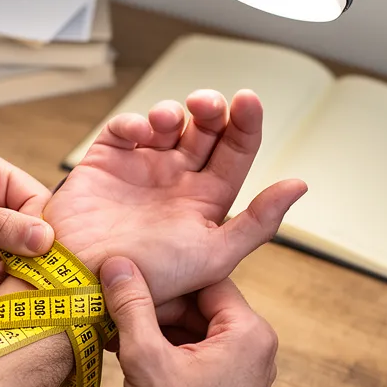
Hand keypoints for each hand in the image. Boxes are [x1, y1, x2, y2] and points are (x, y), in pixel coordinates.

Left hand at [0, 151, 54, 309]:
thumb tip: (46, 237)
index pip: (37, 199)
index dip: (41, 225)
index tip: (38, 249)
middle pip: (38, 230)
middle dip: (29, 252)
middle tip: (14, 268)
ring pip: (28, 258)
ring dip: (12, 271)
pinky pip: (10, 277)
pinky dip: (1, 284)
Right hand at [44, 89, 306, 303]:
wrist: (87, 286)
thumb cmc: (151, 279)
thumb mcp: (213, 257)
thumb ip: (257, 223)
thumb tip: (299, 185)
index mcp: (207, 201)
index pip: (236, 151)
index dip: (247, 122)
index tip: (248, 100)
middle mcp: (177, 181)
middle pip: (205, 129)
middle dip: (211, 109)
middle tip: (207, 106)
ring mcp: (141, 169)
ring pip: (167, 122)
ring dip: (172, 111)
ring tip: (168, 122)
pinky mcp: (106, 163)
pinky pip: (123, 129)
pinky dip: (133, 122)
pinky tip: (139, 134)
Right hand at [101, 257, 276, 386]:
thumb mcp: (146, 357)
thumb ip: (131, 306)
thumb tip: (120, 268)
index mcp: (248, 333)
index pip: (206, 281)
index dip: (167, 281)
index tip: (135, 279)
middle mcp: (254, 350)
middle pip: (200, 307)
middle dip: (157, 310)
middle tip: (120, 313)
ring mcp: (242, 373)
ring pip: (195, 333)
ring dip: (157, 333)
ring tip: (120, 339)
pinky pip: (196, 357)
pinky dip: (166, 354)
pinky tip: (135, 360)